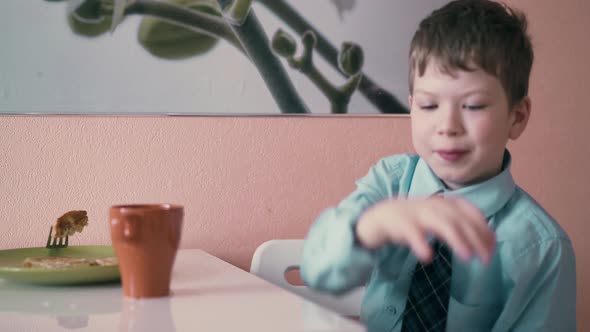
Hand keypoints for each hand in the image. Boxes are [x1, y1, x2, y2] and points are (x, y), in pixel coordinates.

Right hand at [355, 196, 494, 263]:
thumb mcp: (438, 219)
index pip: (470, 212)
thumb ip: (458, 226)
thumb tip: (487, 243)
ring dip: (456, 239)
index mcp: (443, 203)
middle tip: (486, 259)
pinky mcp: (399, 223)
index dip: (483, 229)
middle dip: (475, 238)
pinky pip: (411, 232)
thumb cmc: (413, 221)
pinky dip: (420, 243)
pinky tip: (427, 256)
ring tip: (467, 257)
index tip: (492, 248)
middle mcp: (432, 205)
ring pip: (440, 223)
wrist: (379, 217)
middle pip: (459, 219)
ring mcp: (416, 213)